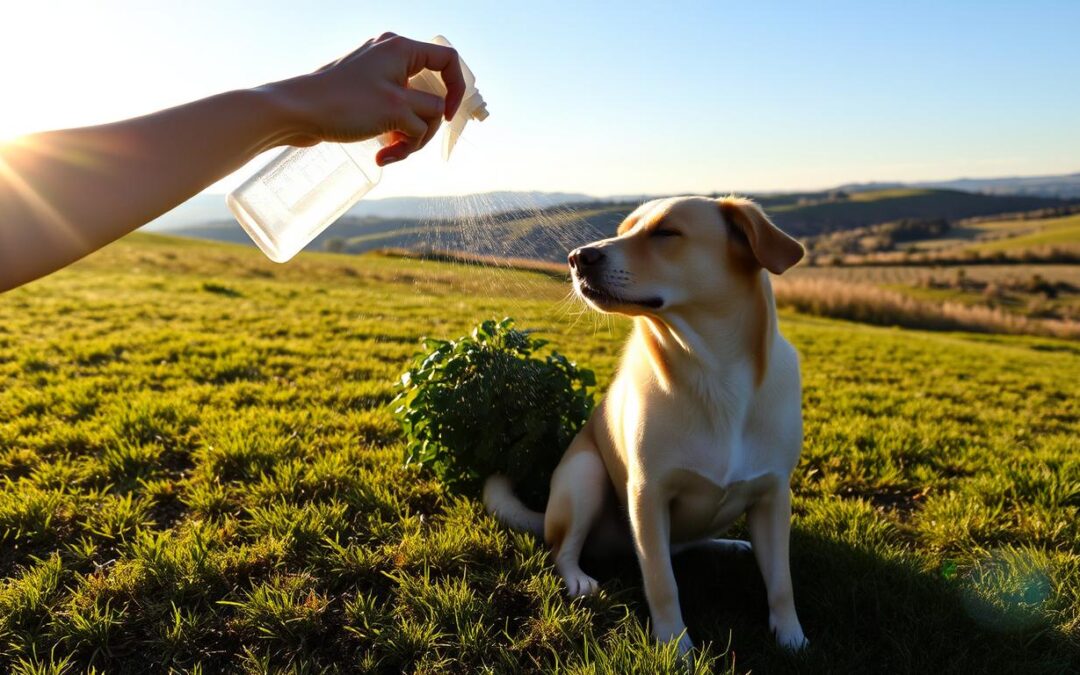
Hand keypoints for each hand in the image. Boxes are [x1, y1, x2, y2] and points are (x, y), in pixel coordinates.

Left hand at [269, 32, 465, 165]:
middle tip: (409, 145)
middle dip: (423, 128)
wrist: (295, 113)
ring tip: (389, 156)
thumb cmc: (343, 104)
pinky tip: (381, 155)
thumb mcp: (397, 109)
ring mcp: (378, 79)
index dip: (456, 90)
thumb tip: (437, 117)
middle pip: (431, 96)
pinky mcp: (367, 98)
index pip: (447, 60)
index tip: (446, 118)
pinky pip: (394, 118)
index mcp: (401, 49)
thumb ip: (428, 112)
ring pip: (413, 112)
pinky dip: (392, 137)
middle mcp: (391, 59)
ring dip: (407, 138)